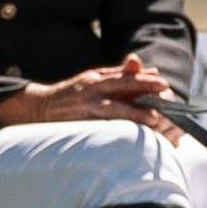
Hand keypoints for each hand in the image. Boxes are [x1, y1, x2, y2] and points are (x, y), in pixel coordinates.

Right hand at [0, 62, 173, 127]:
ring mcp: (86, 111)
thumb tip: (150, 70)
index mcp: (96, 79)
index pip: (124, 78)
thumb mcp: (94, 78)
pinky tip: (135, 137)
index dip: (145, 81)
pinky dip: (122, 133)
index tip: (163, 84)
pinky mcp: (82, 127)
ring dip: (136, 117)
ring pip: (115, 113)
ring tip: (155, 121)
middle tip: (165, 103)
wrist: (41, 108)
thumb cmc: (74, 93)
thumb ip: (122, 74)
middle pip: (122, 93)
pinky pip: (105, 130)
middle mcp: (92, 92)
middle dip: (144, 97)